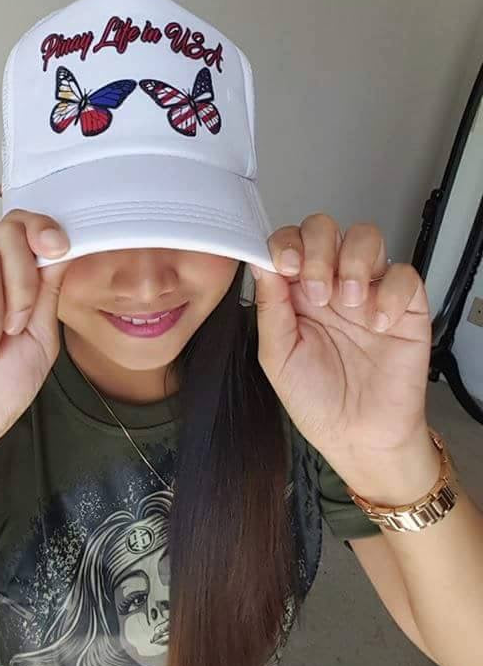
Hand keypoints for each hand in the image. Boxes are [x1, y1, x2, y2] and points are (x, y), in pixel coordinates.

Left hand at [250, 213, 432, 489]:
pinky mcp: (405, 307)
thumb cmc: (315, 400)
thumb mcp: (277, 357)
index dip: (286, 243)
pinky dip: (389, 293)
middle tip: (317, 291)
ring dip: (352, 261)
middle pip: (325, 228)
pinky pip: (403, 275)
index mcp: (296, 293)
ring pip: (366, 237)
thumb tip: (259, 263)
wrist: (358, 437)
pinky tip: (377, 323)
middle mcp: (331, 284)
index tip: (284, 266)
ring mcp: (369, 292)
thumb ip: (269, 309)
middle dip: (318, 248)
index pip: (289, 242)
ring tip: (348, 302)